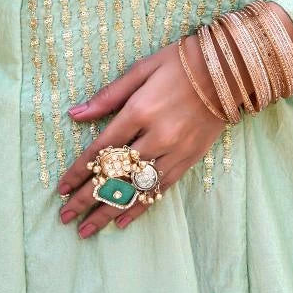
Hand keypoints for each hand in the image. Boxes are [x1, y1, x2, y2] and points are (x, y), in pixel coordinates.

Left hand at [55, 36, 226, 239]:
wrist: (231, 70)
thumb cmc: (181, 62)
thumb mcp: (142, 69)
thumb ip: (108, 95)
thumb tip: (75, 114)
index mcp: (140, 110)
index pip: (102, 149)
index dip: (79, 171)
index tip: (61, 189)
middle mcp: (157, 135)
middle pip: (115, 175)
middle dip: (87, 199)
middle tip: (65, 218)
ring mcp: (175, 150)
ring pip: (136, 189)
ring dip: (109, 211)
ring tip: (87, 230)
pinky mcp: (191, 159)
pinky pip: (161, 189)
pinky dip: (141, 208)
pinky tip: (123, 222)